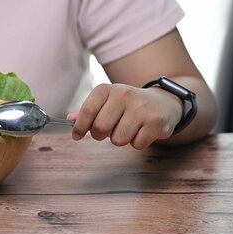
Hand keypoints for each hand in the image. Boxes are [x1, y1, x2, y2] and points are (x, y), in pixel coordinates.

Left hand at [68, 83, 182, 148]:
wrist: (163, 102)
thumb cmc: (127, 105)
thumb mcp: (107, 102)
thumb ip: (89, 111)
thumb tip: (69, 120)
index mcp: (107, 89)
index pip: (87, 110)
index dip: (80, 127)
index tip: (77, 136)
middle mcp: (124, 94)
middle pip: (101, 128)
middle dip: (100, 135)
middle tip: (109, 131)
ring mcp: (141, 107)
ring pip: (119, 139)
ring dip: (121, 139)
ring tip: (128, 128)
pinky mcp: (156, 121)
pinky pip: (137, 144)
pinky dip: (138, 142)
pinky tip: (142, 131)